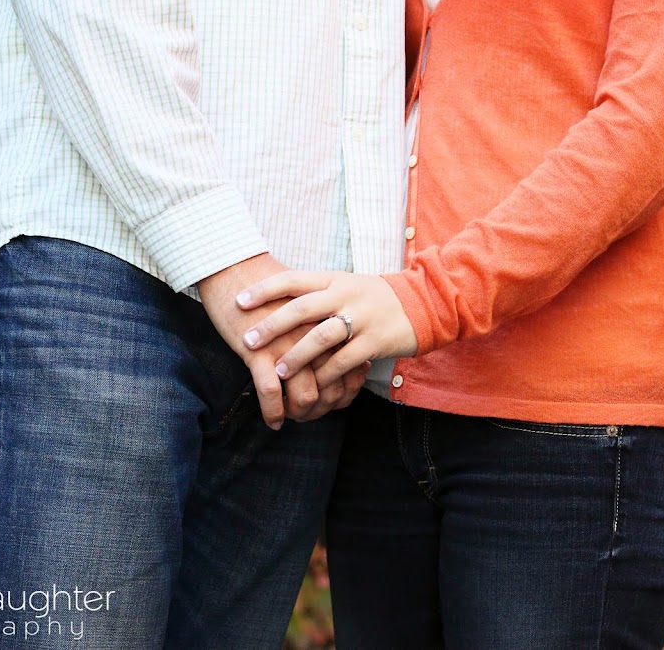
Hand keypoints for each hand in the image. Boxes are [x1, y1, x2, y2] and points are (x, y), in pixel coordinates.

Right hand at [197, 256, 367, 427]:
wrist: (234, 268)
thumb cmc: (269, 290)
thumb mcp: (306, 308)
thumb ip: (322, 329)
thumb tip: (334, 356)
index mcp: (328, 324)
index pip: (348, 370)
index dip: (343, 393)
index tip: (331, 400)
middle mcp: (313, 337)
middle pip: (331, 388)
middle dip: (322, 409)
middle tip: (309, 414)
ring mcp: (288, 345)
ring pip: (306, 396)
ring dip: (300, 414)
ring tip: (292, 416)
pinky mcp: (259, 351)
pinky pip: (271, 392)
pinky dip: (273, 412)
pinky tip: (273, 421)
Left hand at [236, 271, 417, 388]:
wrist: (424, 302)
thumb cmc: (375, 298)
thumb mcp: (346, 286)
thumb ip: (316, 294)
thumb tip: (274, 302)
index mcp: (334, 279)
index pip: (292, 280)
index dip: (264, 290)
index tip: (239, 302)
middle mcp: (345, 295)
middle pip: (302, 308)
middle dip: (272, 326)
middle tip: (248, 341)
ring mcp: (361, 318)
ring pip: (322, 336)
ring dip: (297, 355)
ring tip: (278, 371)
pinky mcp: (375, 341)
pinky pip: (344, 360)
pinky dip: (326, 374)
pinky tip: (312, 385)